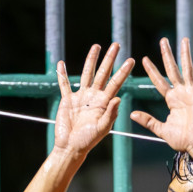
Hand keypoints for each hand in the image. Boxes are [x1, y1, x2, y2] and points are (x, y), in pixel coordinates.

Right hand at [52, 44, 134, 158]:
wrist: (70, 147)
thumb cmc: (88, 141)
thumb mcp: (102, 129)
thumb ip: (110, 114)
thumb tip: (118, 98)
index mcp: (104, 103)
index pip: (115, 83)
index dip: (123, 72)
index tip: (131, 60)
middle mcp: (94, 97)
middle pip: (103, 73)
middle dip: (109, 59)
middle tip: (116, 45)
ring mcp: (81, 97)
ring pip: (87, 74)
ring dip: (91, 60)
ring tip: (96, 46)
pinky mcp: (68, 100)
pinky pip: (64, 85)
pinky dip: (62, 75)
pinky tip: (61, 64)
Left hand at [131, 37, 192, 153]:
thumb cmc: (182, 139)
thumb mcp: (160, 129)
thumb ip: (148, 120)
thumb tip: (131, 114)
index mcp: (172, 100)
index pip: (159, 81)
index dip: (152, 71)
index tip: (144, 59)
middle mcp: (181, 93)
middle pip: (172, 70)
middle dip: (167, 55)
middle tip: (163, 41)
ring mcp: (191, 93)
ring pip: (187, 70)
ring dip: (185, 55)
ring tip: (183, 40)